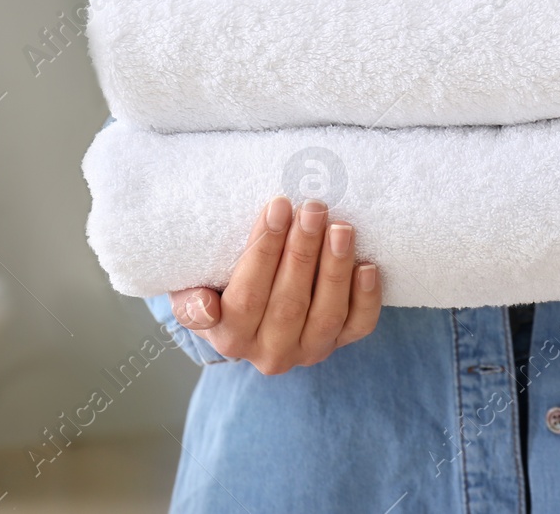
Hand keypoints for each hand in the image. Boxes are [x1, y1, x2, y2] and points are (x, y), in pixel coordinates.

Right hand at [169, 196, 381, 373]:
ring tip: (341, 228)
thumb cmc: (220, 291)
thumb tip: (206, 307)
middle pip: (289, 303)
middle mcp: (270, 352)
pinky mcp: (340, 343)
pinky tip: (367, 266)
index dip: (264, 251)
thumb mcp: (191, 294)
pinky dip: (367, 298)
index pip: (248, 295)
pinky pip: (358, 326)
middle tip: (313, 208)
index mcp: (231, 338)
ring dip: (336, 268)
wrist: (249, 316)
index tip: (278, 207)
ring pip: (327, 314)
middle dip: (303, 251)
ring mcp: (308, 350)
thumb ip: (191, 303)